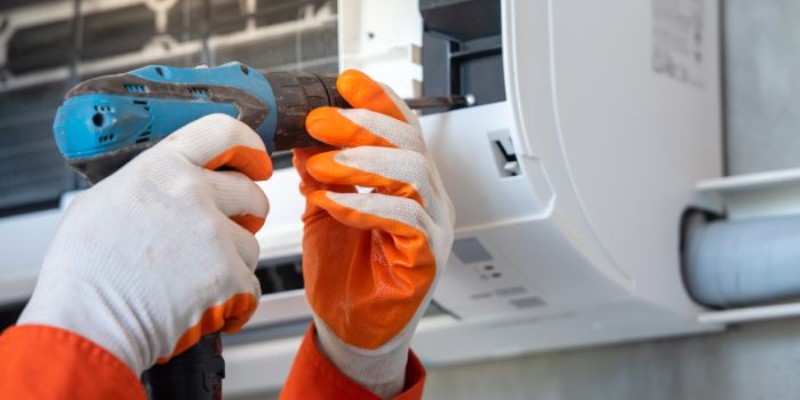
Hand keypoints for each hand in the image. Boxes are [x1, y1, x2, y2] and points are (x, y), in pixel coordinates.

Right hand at [18, 114, 270, 374]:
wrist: (86, 326)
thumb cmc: (83, 273)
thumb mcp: (102, 202)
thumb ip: (147, 184)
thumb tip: (168, 183)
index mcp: (162, 168)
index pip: (223, 133)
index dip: (248, 147)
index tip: (256, 160)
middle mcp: (193, 194)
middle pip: (251, 193)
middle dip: (245, 214)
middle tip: (223, 233)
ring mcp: (214, 236)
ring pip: (251, 244)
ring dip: (233, 262)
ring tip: (194, 279)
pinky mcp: (229, 276)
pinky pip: (251, 285)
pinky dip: (235, 300)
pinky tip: (204, 304)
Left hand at [294, 70, 454, 397]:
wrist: (350, 329)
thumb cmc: (343, 272)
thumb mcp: (324, 208)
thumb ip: (320, 173)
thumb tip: (305, 137)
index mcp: (407, 183)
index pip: (402, 129)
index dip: (378, 102)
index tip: (347, 82)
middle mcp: (427, 199)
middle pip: (410, 144)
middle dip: (363, 126)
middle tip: (320, 121)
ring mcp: (433, 227)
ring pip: (413, 175)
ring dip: (362, 163)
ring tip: (321, 165)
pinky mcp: (427, 258)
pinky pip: (406, 219)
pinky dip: (365, 205)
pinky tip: (332, 202)